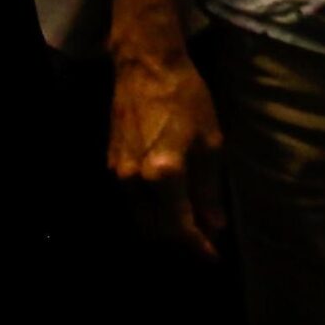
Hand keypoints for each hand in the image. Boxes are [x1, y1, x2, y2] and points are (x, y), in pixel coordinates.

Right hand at [107, 43, 227, 258]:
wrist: (146, 68)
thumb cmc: (186, 98)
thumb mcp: (210, 141)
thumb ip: (209, 188)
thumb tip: (214, 225)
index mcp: (163, 174)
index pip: (179, 227)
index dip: (198, 246)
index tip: (214, 256)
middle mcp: (134, 181)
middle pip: (154, 231)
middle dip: (180, 242)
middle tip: (205, 242)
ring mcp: (117, 175)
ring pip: (139, 219)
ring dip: (163, 230)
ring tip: (191, 227)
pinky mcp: (110, 165)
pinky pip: (130, 202)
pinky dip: (150, 212)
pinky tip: (169, 206)